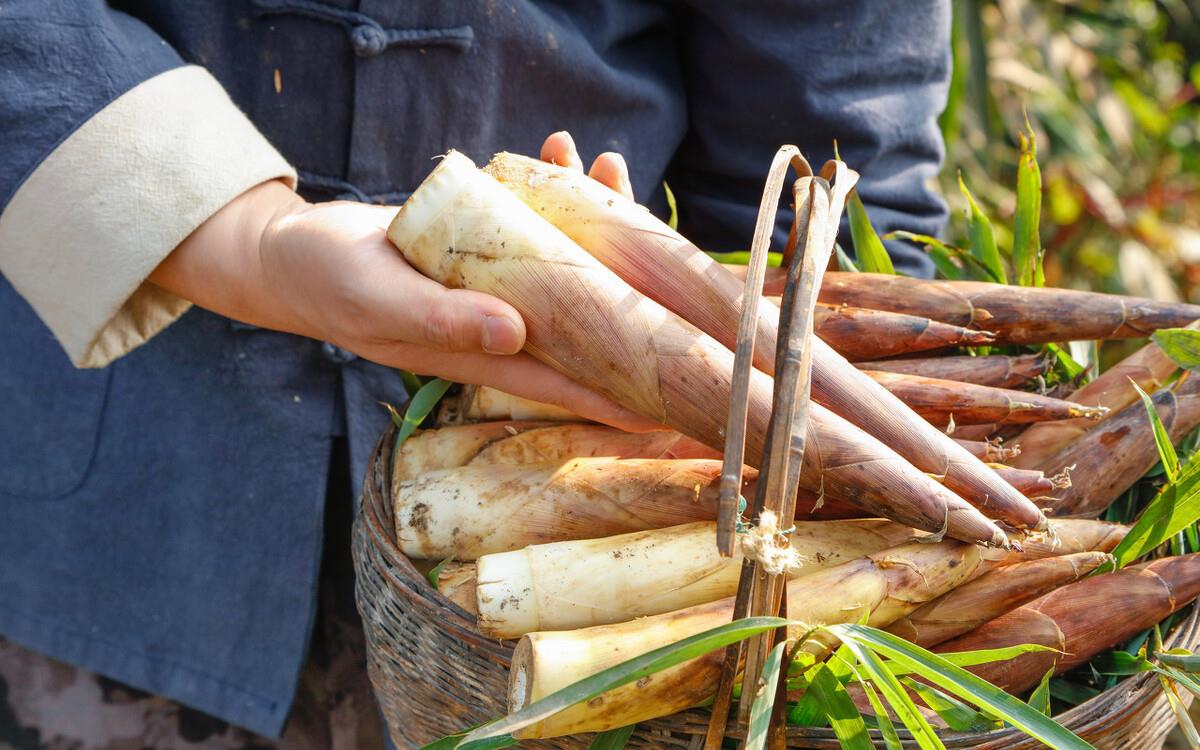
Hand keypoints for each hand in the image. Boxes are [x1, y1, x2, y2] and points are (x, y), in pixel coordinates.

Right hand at [149, 133, 655, 430]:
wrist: (295, 251)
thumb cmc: (328, 282)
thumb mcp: (379, 300)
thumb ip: (444, 320)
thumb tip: (518, 335)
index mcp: (480, 355)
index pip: (567, 379)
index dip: (624, 389)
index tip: (680, 394)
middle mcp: (500, 327)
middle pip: (584, 318)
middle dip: (633, 290)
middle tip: (677, 261)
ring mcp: (495, 287)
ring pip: (566, 264)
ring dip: (597, 219)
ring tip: (610, 165)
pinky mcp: (483, 249)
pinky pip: (533, 223)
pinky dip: (551, 189)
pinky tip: (561, 151)